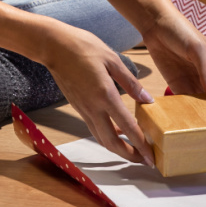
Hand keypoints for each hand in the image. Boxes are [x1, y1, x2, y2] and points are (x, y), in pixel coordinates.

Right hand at [38, 23, 156, 166]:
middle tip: (145, 160)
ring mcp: (83, 109)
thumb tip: (147, 99)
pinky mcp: (78, 107)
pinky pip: (94, 128)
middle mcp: (93, 107)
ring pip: (101, 138)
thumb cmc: (82, 47)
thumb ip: (131, 82)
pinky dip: (108, 136)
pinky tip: (117, 130)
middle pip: (112, 143)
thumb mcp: (112, 59)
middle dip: (130, 156)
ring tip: (134, 150)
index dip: (141, 146)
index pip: (127, 128)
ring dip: (118, 149)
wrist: (53, 46)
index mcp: (105, 95)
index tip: (152, 157)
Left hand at [140, 8, 205, 115]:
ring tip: (197, 136)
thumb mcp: (197, 47)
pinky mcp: (177, 86)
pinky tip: (181, 124)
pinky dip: (184, 114)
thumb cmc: (181, 30)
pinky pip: (183, 104)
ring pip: (200, 109)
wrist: (155, 24)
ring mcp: (193, 84)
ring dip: (199, 120)